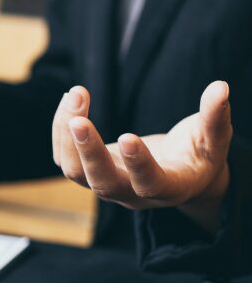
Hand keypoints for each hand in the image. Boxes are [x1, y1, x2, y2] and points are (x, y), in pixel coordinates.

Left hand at [54, 81, 232, 231]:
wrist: (177, 174)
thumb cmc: (199, 156)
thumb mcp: (214, 141)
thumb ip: (216, 119)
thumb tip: (221, 88)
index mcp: (168, 189)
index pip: (149, 183)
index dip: (138, 164)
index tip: (128, 136)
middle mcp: (131, 194)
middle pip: (102, 184)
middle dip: (88, 151)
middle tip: (78, 119)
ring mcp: (106, 185)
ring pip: (75, 172)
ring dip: (67, 135)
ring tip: (75, 95)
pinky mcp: (89, 172)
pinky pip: (66, 158)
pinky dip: (61, 130)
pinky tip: (70, 100)